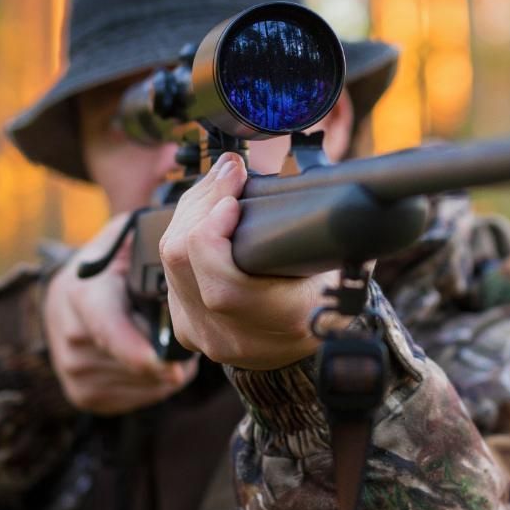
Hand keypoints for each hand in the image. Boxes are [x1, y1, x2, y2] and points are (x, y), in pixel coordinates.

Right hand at [42, 215, 198, 413]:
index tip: (172, 368)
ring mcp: (71, 369)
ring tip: (169, 345)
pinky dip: (154, 387)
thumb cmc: (115, 263)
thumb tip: (187, 252)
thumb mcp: (127, 239)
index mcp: (80, 294)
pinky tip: (154, 364)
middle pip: (132, 364)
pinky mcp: (80, 394)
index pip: (109, 330)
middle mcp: (69, 335)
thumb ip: (153, 242)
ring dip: (165, 373)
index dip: (138, 352)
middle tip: (189, 337)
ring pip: (138, 384)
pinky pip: (133, 399)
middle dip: (168, 357)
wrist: (74, 291)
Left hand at [159, 153, 335, 370]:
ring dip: (191, 213)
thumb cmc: (332, 293)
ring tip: (219, 182)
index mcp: (283, 324)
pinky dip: (184, 233)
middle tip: (228, 171)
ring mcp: (204, 335)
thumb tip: (285, 182)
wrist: (315, 338)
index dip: (215, 235)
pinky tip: (204, 210)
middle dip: (202, 204)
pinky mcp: (186, 326)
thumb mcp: (339, 263)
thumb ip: (312, 230)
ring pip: (171, 261)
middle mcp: (236, 337)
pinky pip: (170, 272)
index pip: (222, 287)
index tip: (234, 199)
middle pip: (184, 262)